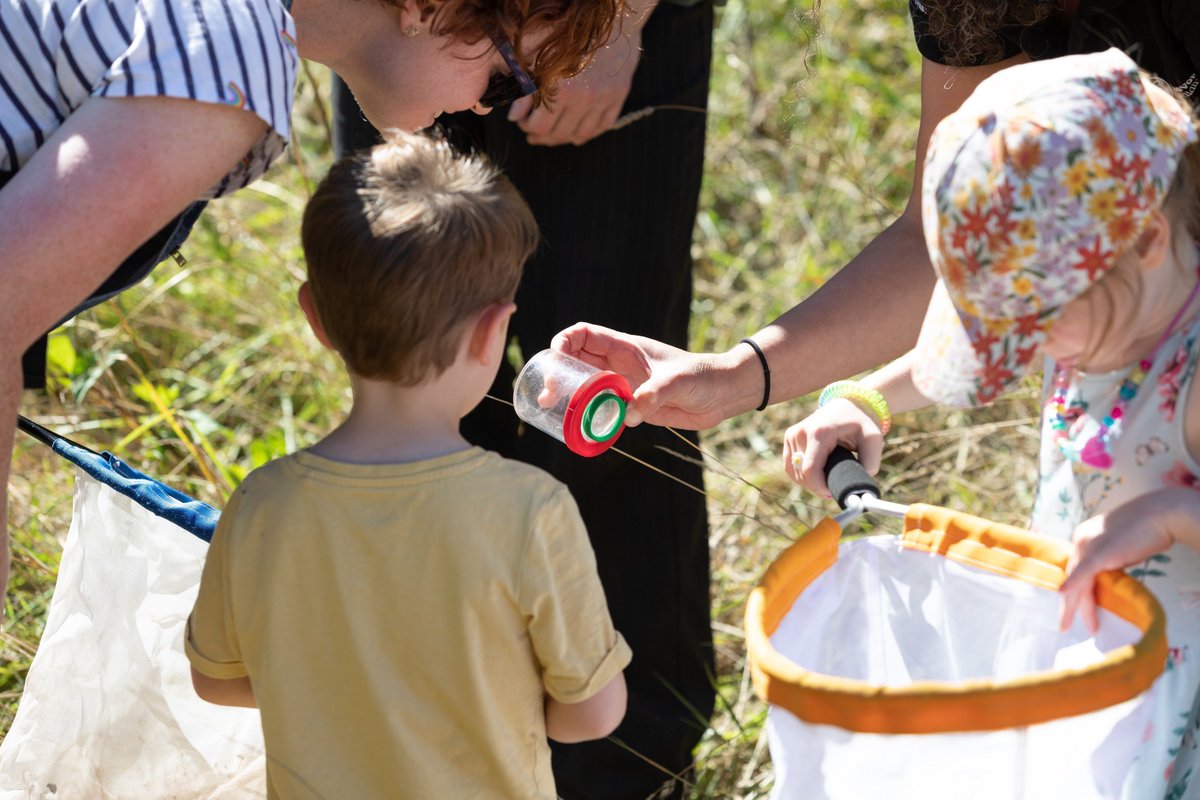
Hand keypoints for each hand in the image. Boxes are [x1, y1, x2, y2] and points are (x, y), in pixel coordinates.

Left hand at [507, 24, 641, 145]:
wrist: (608, 15)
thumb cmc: (567, 30)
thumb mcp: (537, 53)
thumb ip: (525, 87)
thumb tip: (514, 116)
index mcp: (562, 88)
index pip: (540, 126)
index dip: (527, 126)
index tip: (523, 121)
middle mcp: (584, 98)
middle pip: (559, 134)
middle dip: (542, 135)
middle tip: (533, 132)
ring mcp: (604, 98)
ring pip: (581, 134)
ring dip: (563, 138)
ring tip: (552, 134)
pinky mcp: (619, 95)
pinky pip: (602, 126)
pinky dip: (587, 133)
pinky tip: (575, 133)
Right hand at [552, 322, 735, 428]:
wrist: (723, 395)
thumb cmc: (703, 377)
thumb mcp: (678, 382)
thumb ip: (653, 395)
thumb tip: (628, 414)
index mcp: (626, 348)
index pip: (583, 335)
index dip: (564, 342)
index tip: (554, 361)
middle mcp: (619, 364)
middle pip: (576, 360)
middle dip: (557, 372)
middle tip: (548, 394)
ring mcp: (623, 384)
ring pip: (584, 385)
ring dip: (566, 394)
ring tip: (552, 409)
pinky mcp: (631, 406)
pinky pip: (600, 407)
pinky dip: (586, 414)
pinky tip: (579, 425)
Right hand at [782, 400, 883, 497]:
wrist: (848, 404)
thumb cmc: (861, 423)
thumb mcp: (873, 439)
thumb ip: (870, 463)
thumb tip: (858, 486)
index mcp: (820, 433)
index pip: (811, 470)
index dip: (819, 487)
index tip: (832, 493)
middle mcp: (801, 432)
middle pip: (802, 473)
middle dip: (816, 487)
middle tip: (833, 490)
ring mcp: (792, 434)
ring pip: (794, 471)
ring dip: (808, 482)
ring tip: (825, 482)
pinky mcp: (789, 436)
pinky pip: (789, 465)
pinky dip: (800, 475)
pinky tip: (814, 477)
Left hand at [1058, 492, 1178, 633]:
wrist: (1161, 514)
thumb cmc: (1147, 530)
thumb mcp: (1120, 548)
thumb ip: (1109, 561)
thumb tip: (1107, 579)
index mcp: (1084, 537)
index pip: (1076, 569)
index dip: (1075, 590)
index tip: (1074, 608)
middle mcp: (1081, 539)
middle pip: (1073, 576)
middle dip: (1070, 604)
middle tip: (1065, 624)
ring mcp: (1088, 544)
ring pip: (1079, 580)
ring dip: (1079, 606)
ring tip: (1083, 626)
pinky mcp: (1100, 551)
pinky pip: (1084, 572)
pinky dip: (1073, 585)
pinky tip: (1064, 596)